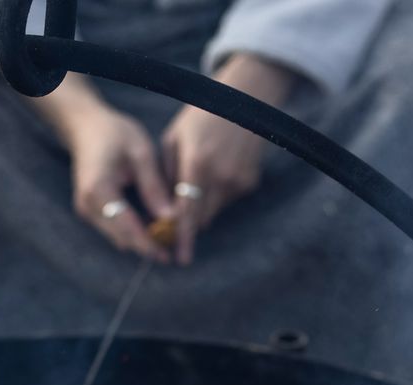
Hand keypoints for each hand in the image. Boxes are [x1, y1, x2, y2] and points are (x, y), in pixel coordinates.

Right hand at [34, 77, 172, 260]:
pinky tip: (150, 228)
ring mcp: (86, 211)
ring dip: (140, 241)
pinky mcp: (89, 212)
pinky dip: (132, 232)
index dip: (147, 244)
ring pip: (117, 238)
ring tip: (165, 239)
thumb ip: (154, 187)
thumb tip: (171, 218)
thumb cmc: (115, 134)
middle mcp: (87, 206)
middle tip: (172, 249)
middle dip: (146, 246)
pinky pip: (113, 230)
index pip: (126, 227)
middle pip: (121, 238)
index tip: (167, 255)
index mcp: (99, 190)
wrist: (86, 128)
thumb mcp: (141, 153)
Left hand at [161, 54, 293, 264]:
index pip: (187, 211)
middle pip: (202, 217)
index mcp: (197, 163)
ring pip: (214, 210)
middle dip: (190, 220)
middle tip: (179, 215)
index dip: (183, 236)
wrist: (245, 98)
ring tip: (202, 173)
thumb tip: (162, 210)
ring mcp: (238, 181)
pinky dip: (219, 193)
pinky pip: (228, 200)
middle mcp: (220, 176)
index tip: (180, 257)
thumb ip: (166, 175)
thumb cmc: (201, 116)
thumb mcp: (174, 138)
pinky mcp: (250, 182)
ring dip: (204, 204)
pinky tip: (220, 168)